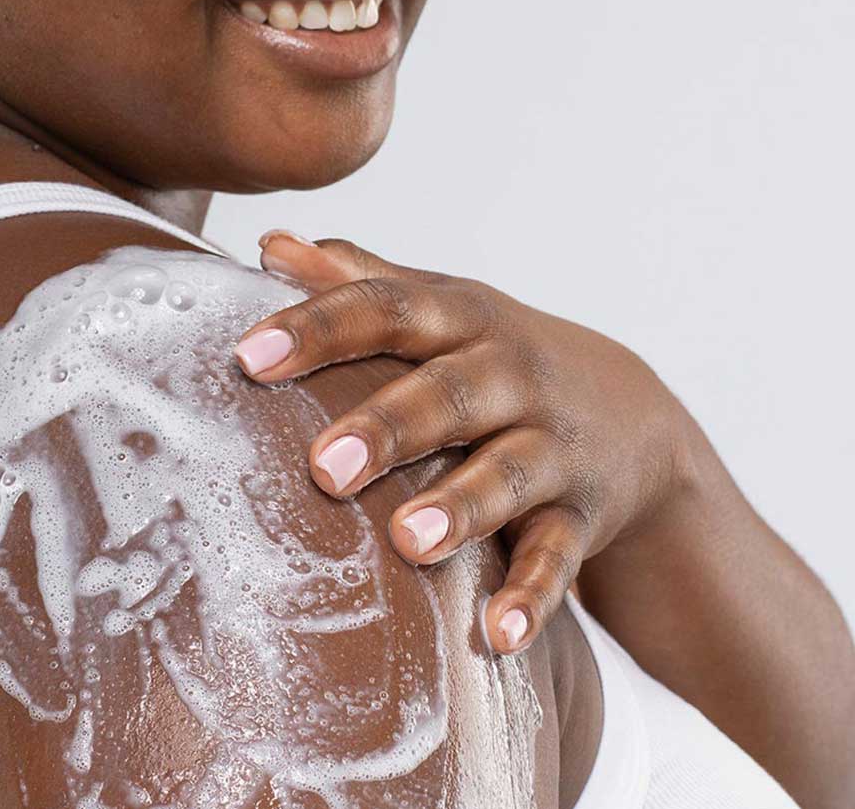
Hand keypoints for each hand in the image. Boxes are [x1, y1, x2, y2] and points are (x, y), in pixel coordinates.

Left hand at [233, 231, 693, 654]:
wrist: (632, 411)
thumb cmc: (500, 356)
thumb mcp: (440, 306)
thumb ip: (360, 278)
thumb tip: (270, 244)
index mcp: (460, 319)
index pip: (385, 310)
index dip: (319, 329)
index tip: (248, 356)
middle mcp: (508, 375)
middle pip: (449, 392)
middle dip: (389, 427)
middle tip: (323, 467)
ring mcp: (550, 445)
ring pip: (508, 473)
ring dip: (463, 506)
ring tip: (410, 542)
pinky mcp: (581, 510)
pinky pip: (559, 554)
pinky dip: (534, 593)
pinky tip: (499, 635)